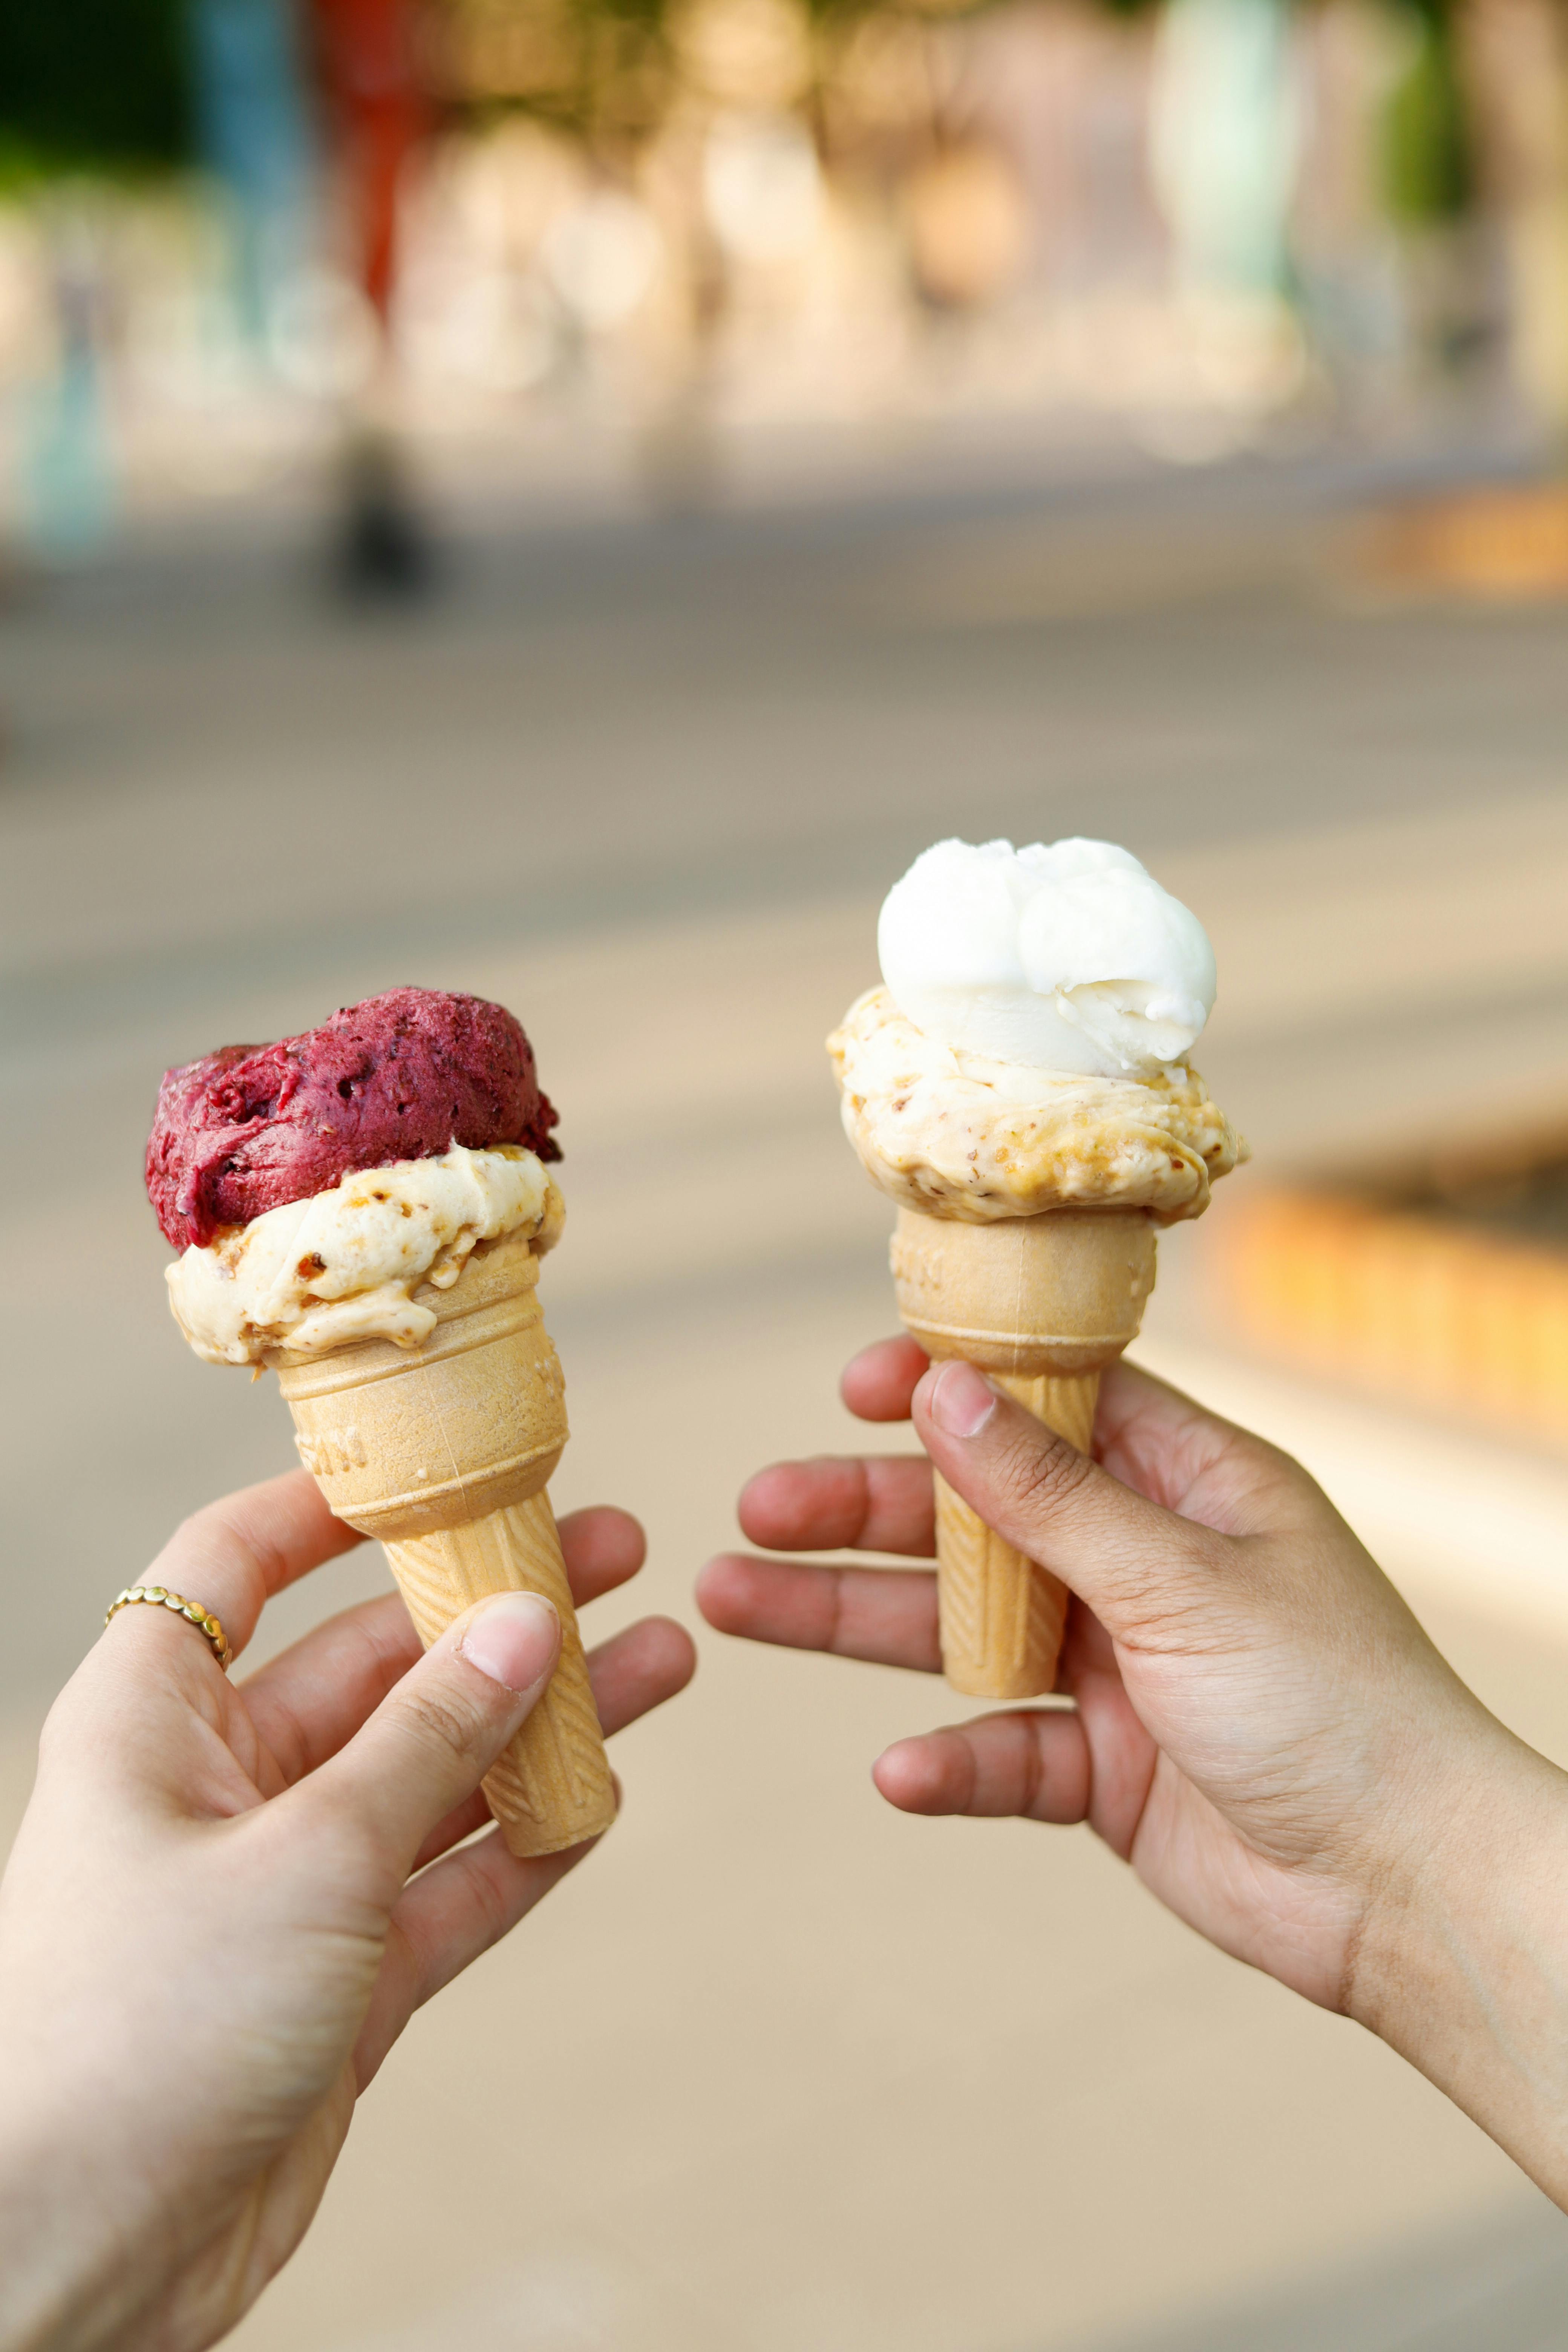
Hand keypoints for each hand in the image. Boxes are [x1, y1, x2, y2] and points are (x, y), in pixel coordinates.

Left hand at [0, 1472, 693, 2351]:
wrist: (79, 2256)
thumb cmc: (139, 2029)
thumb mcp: (304, 1854)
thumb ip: (426, 1740)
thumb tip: (522, 1622)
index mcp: (155, 1721)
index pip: (235, 1565)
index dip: (330, 1507)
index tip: (438, 1463)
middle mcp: (218, 1789)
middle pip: (373, 1667)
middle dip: (490, 1613)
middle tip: (608, 1553)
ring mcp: (287, 1888)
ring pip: (434, 1775)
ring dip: (538, 1723)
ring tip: (656, 1655)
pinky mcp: (337, 1983)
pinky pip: (448, 1886)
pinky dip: (524, 1844)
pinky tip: (605, 1790)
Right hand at [698, 1338, 1567, 2201]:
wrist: (1406, 1886)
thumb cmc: (1333, 1702)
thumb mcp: (1180, 1578)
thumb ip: (1051, 1495)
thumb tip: (947, 1392)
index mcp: (1189, 1486)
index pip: (1052, 1405)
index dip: (950, 1390)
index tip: (854, 1389)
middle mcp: (1144, 1564)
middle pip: (976, 1519)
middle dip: (863, 1514)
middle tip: (757, 1511)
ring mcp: (1118, 1666)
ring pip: (960, 1629)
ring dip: (854, 1619)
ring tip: (737, 1603)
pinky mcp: (1103, 1768)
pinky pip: (1003, 1751)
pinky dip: (953, 1761)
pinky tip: (901, 1773)